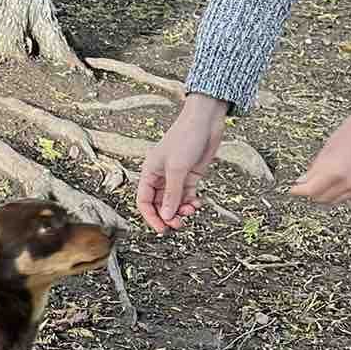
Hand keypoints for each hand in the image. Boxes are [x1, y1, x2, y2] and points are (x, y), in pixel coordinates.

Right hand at [137, 93, 227, 233]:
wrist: (205, 121)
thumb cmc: (186, 137)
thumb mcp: (176, 169)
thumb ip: (171, 195)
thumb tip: (166, 216)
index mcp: (150, 172)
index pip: (144, 201)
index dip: (151, 216)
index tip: (162, 228)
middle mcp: (161, 177)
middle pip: (160, 205)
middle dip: (168, 215)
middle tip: (179, 223)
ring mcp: (176, 177)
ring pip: (174, 203)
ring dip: (181, 211)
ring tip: (190, 212)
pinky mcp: (190, 177)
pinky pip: (187, 197)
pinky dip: (191, 203)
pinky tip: (197, 204)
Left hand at [290, 112, 350, 204]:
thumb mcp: (328, 148)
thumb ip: (315, 168)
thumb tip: (302, 181)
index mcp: (333, 171)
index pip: (310, 191)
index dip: (299, 191)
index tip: (294, 189)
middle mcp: (347, 182)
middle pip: (322, 199)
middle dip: (313, 193)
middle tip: (309, 186)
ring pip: (337, 199)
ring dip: (328, 193)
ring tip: (327, 181)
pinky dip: (344, 189)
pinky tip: (345, 177)